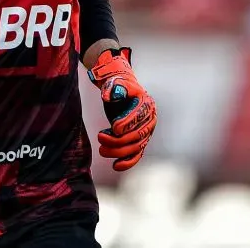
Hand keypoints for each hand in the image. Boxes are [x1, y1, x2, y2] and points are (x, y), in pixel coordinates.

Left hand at [88, 47, 156, 170]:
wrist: (121, 92)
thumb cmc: (117, 87)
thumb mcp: (114, 82)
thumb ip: (112, 87)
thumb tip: (107, 96)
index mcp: (146, 103)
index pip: (139, 117)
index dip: (127, 123)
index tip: (113, 127)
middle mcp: (150, 119)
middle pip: (137, 135)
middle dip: (118, 140)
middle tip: (100, 137)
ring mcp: (146, 132)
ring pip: (135, 147)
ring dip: (118, 151)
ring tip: (101, 150)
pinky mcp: (140, 141)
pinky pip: (137, 154)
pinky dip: (128, 162)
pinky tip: (115, 166)